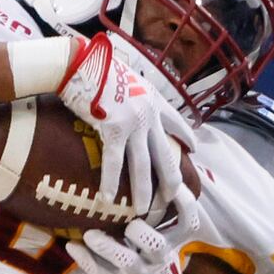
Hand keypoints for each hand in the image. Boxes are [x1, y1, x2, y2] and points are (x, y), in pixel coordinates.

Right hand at [57, 32, 196, 213]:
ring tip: (143, 211)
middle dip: (170, 180)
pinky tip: (108, 200)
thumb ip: (133, 94)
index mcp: (153, 99)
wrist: (79, 61)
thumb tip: (128, 103)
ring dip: (143, 191)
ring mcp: (133, 122)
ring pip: (142, 165)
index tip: (194, 150)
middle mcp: (148, 113)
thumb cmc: (95, 67)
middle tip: (171, 200)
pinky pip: (114, 162)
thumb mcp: (124, 77)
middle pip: (165, 154)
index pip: (177, 122)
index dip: (187, 137)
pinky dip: (111, 183)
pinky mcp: (113, 128)